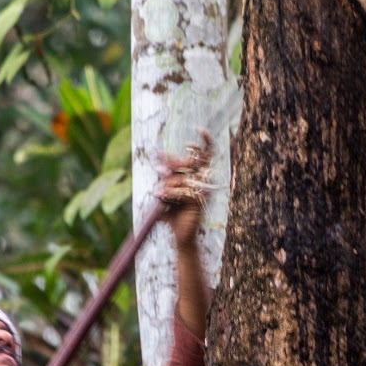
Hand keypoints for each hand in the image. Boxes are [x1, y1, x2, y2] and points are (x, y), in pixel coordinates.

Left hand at [157, 133, 211, 249]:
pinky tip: (163, 197)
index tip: (202, 131)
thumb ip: (164, 171)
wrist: (177, 235)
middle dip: (175, 164)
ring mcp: (203, 191)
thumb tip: (159, 153)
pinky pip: (184, 191)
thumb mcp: (164, 188)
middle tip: (160, 171)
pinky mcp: (199, 201)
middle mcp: (203, 182)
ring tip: (159, 193)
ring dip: (169, 186)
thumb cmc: (171, 211)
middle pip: (193, 163)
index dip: (205, 143)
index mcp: (197, 176)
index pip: (205, 155)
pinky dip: (171, 194)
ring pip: (185, 178)